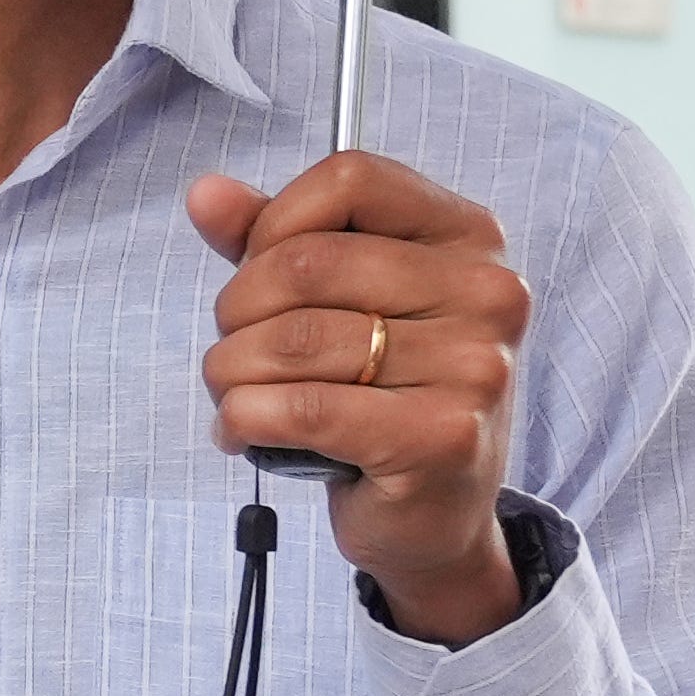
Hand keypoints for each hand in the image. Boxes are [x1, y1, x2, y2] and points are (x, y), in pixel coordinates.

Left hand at [191, 153, 530, 645]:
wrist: (433, 516)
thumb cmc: (381, 397)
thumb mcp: (333, 303)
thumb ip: (269, 241)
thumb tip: (205, 194)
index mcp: (468, 236)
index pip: (349, 179)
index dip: (275, 224)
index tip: (258, 275)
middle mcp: (488, 292)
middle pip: (306, 263)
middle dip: (237, 313)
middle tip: (233, 353)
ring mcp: (476, 365)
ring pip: (293, 340)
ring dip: (231, 373)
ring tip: (236, 396)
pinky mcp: (444, 437)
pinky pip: (301, 408)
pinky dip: (245, 418)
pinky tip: (243, 431)